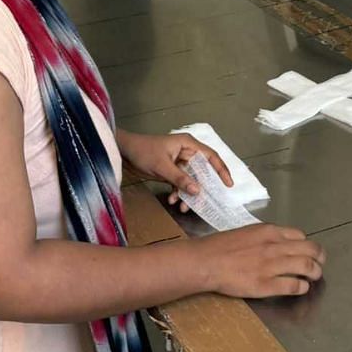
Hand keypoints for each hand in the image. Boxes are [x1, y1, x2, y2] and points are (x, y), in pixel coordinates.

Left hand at [117, 131, 233, 210]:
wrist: (123, 152)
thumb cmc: (142, 151)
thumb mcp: (162, 166)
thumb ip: (180, 178)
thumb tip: (197, 190)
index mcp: (188, 144)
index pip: (211, 156)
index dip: (221, 170)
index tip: (228, 184)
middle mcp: (186, 152)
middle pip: (202, 172)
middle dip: (201, 188)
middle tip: (202, 203)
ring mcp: (179, 162)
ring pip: (191, 180)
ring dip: (188, 194)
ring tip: (183, 206)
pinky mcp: (171, 170)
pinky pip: (180, 183)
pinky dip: (178, 192)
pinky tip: (173, 200)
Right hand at [194, 224, 326, 297]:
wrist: (206, 261)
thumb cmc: (221, 246)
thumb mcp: (247, 232)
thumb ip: (265, 237)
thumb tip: (277, 243)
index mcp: (269, 232)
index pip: (300, 236)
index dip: (306, 244)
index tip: (307, 251)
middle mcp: (274, 246)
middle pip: (309, 249)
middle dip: (319, 257)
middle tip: (320, 264)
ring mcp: (272, 266)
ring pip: (306, 267)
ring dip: (315, 272)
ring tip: (315, 276)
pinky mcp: (266, 284)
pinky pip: (293, 285)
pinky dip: (302, 287)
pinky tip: (301, 288)